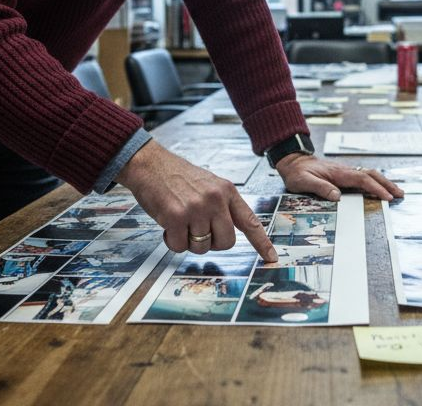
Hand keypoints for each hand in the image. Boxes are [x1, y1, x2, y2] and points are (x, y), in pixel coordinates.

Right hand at [116, 140, 276, 261]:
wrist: (149, 164)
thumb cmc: (177, 176)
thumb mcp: (209, 184)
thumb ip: (221, 206)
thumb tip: (225, 235)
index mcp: (227, 191)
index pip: (249, 221)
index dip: (262, 242)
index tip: (271, 258)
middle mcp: (215, 200)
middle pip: (226, 243)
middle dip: (212, 244)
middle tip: (197, 231)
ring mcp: (196, 208)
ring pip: (201, 247)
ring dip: (189, 242)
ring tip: (180, 222)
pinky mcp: (175, 216)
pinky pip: (179, 246)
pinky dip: (172, 241)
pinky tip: (167, 225)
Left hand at [275, 155, 403, 200]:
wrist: (294, 162)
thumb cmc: (298, 174)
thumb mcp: (304, 182)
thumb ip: (320, 188)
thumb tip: (338, 197)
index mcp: (338, 173)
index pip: (362, 180)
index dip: (376, 188)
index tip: (387, 197)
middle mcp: (345, 171)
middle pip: (372, 175)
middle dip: (387, 184)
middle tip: (400, 195)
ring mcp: (346, 172)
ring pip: (370, 175)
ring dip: (384, 183)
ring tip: (396, 192)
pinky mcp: (344, 175)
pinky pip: (364, 177)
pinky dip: (375, 182)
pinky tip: (380, 189)